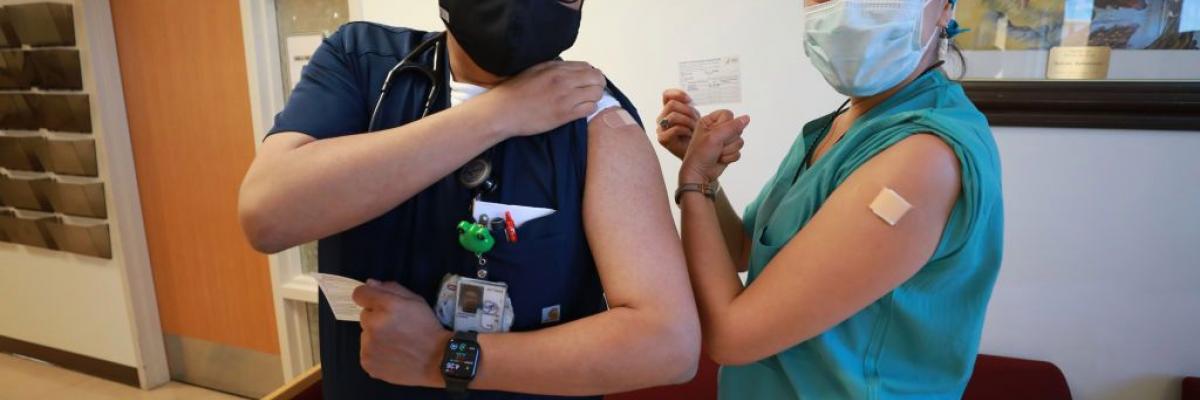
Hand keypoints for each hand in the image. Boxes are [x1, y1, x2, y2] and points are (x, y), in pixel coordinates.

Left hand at [353, 280, 450, 387]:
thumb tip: (369, 284)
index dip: (368, 296)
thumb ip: (391, 288)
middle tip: (395, 328)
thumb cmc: (427, 327)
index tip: (377, 304)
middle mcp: (373, 324)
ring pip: (365, 335)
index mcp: (386, 305)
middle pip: (364, 316)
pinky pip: (366, 352)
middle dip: (376, 318)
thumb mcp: (416, 301)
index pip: (359, 294)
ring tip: (395, 344)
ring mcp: (368, 345)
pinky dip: (376, 353)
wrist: (435, 361)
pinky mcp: (366, 362)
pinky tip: (392, 356)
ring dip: (376, 336)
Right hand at [479, 60, 606, 137]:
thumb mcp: (536, 69)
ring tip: (587, 99)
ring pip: (596, 94)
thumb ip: (555, 67)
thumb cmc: (516, 90)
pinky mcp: (564, 115)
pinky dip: (590, 107)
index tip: (587, 79)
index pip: (587, 66)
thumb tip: (573, 68)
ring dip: (595, 96)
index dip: (591, 73)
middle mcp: (563, 81)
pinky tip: (582, 108)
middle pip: (596, 78)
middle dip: (598, 83)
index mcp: (556, 69)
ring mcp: (565, 98)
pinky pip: (590, 109)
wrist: (504, 111)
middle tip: (592, 89)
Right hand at [655, 89, 700, 159]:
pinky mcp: (662, 139)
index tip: (689, 100)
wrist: (696, 151)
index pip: (666, 95)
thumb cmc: (695, 134)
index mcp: (668, 110)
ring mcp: (660, 129)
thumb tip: (688, 99)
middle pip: (672, 104)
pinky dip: (685, 130)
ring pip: (673, 116)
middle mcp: (662, 118)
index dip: (677, 94)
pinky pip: (675, 129)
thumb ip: (688, 106)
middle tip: (696, 119)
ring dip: (688, 121)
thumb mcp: (694, 116)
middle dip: (688, 111)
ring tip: (694, 128)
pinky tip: (690, 134)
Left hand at [679, 110, 749, 184]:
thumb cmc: (700, 154)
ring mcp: (723, 141)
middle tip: (716, 146)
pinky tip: (720, 159)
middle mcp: (717, 129)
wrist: (699, 173)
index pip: (728, 114)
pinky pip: (738, 151)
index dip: (726, 124)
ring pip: (739, 141)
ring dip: (729, 150)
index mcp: (709, 121)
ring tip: (717, 153)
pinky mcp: (728, 151)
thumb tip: (747, 118)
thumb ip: (732, 126)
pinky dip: (730, 157)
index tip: (716, 134)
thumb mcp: (715, 137)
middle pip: (736, 128)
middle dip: (728, 140)